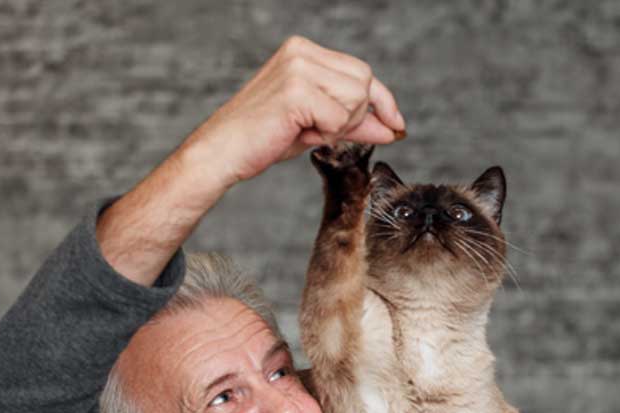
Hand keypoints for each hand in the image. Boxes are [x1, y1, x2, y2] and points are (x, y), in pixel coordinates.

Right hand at [181, 35, 405, 185]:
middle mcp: (302, 51)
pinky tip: (301, 134)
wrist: (222, 153)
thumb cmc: (262, 140)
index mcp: (303, 51)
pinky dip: (328, 133)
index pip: (361, 72)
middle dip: (355, 116)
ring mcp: (298, 67)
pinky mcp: (296, 89)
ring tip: (308, 132)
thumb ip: (352, 121)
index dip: (383, 101)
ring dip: (340, 125)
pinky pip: (339, 117)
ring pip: (356, 98)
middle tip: (323, 133)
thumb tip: (390, 127)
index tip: (396, 124)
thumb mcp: (315, 126)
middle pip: (364, 82)